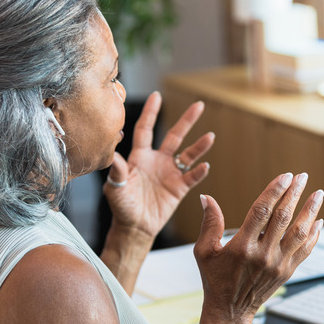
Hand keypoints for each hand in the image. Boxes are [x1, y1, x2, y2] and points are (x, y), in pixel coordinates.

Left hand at [103, 91, 213, 239]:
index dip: (151, 113)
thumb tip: (113, 154)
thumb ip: (117, 170)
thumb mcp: (115, 187)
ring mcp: (170, 173)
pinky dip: (199, 171)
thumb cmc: (121, 206)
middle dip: (187, 120)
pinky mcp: (179, 188)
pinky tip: (205, 166)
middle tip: (199, 105)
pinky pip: (192, 176)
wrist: (134, 227)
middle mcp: (157, 160)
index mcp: (140, 156)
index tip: (157, 96)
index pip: (146, 129)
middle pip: (174, 135)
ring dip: (200, 146)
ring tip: (210, 136)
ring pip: (188, 154)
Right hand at [193, 173, 323, 323]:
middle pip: (283, 218)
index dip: (274, 191)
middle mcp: (263, 255)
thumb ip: (209, 223)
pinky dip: (313, 234)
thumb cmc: (215, 279)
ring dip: (310, 211)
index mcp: (242, 246)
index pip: (262, 211)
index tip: (285, 176)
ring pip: (299, 232)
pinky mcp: (287, 272)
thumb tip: (206, 198)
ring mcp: (278, 264)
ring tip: (318, 194)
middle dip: (294, 194)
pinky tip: (318, 221)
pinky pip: (305, 250)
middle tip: (302, 177)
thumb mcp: (204, 251)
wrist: (230, 310)